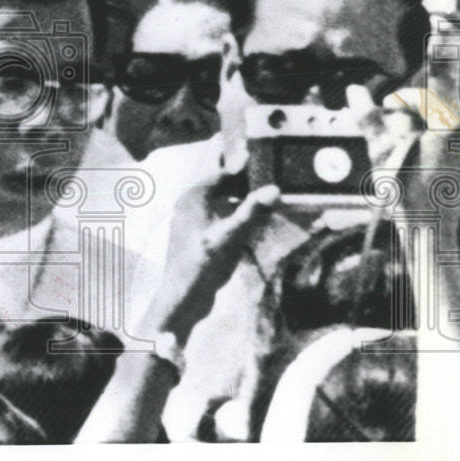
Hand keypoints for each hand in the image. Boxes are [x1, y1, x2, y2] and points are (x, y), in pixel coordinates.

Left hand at [148, 183, 279, 345]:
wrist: (183, 296)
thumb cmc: (204, 263)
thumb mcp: (230, 236)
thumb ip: (252, 211)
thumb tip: (275, 189)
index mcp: (194, 196)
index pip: (223, 172)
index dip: (246, 168)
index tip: (269, 164)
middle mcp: (190, 203)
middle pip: (223, 186)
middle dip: (246, 184)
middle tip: (272, 183)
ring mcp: (193, 220)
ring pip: (222, 202)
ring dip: (243, 200)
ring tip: (268, 200)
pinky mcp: (198, 235)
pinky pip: (220, 217)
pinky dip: (236, 216)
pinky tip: (253, 223)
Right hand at [347, 85, 459, 222]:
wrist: (427, 228)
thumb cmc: (405, 191)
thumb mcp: (381, 151)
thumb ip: (368, 118)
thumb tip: (353, 89)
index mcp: (450, 127)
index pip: (424, 97)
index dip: (400, 98)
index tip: (384, 105)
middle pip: (432, 112)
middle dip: (407, 117)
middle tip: (388, 129)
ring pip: (438, 129)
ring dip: (415, 133)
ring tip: (398, 148)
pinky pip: (446, 146)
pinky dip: (427, 147)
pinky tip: (412, 160)